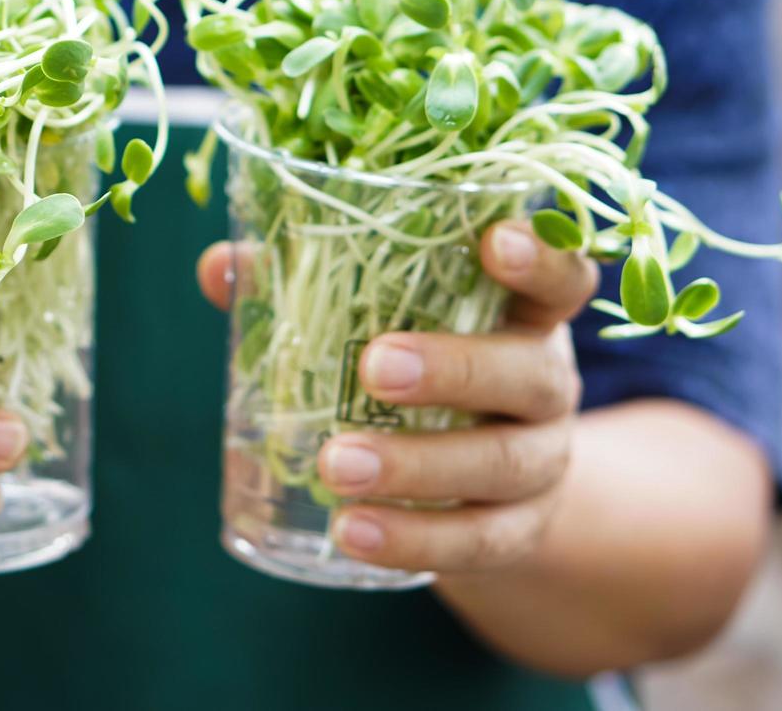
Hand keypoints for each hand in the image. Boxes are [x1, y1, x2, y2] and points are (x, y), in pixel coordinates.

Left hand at [197, 220, 596, 573]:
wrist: (486, 487)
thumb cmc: (424, 372)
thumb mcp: (388, 326)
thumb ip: (308, 287)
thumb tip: (221, 266)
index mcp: (523, 316)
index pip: (560, 279)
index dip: (539, 257)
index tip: (495, 239)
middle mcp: (545, 384)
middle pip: (528, 373)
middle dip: (454, 368)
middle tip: (374, 366)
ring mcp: (541, 461)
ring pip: (499, 464)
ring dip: (416, 466)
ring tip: (335, 466)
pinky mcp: (519, 531)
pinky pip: (476, 541)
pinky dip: (413, 538)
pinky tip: (351, 533)